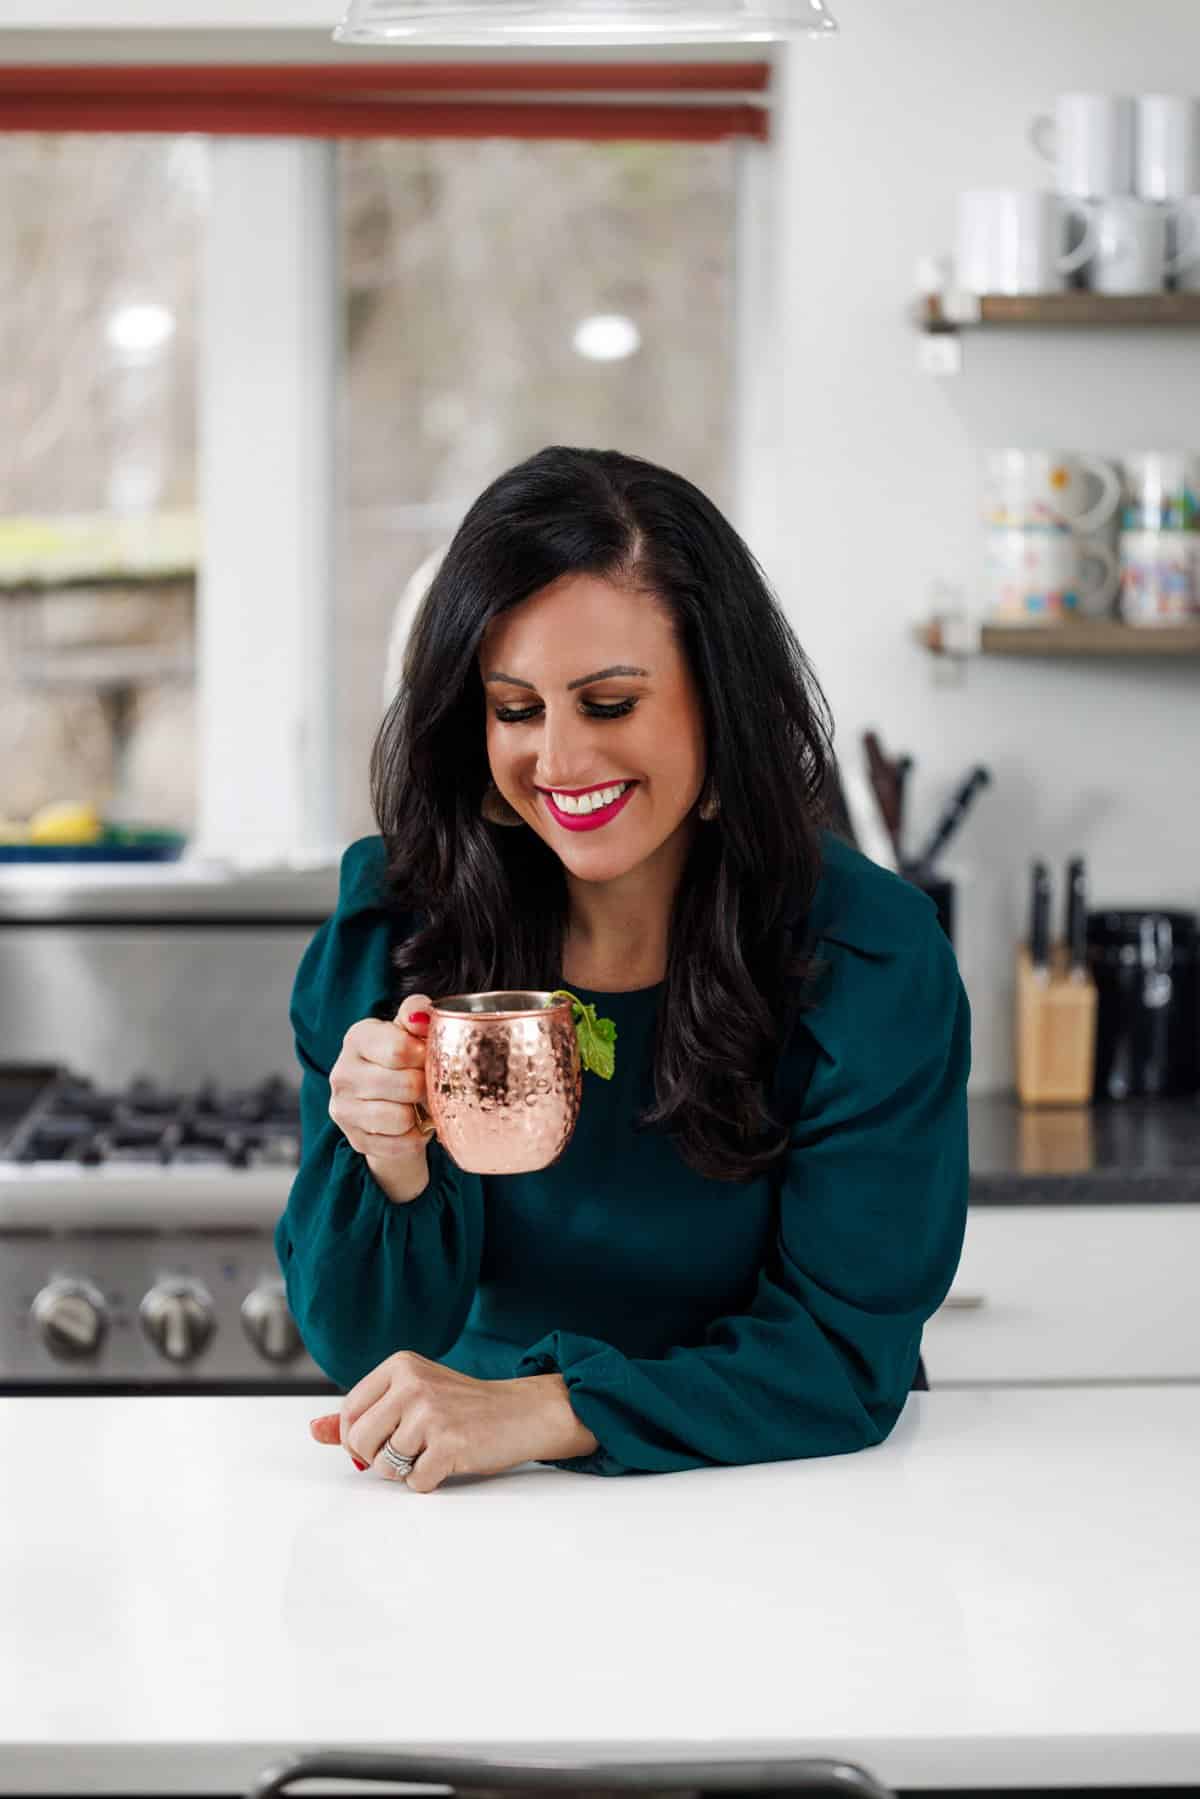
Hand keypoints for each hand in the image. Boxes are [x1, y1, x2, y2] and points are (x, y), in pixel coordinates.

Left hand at [308, 1351, 560, 1493]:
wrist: (522, 1411)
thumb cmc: (463, 1406)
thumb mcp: (410, 1397)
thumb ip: (362, 1414)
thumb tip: (314, 1430)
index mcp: (399, 1365)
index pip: (349, 1413)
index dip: (361, 1437)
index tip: (387, 1435)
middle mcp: (412, 1383)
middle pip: (360, 1442)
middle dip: (379, 1457)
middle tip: (412, 1446)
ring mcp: (431, 1412)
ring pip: (384, 1465)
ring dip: (406, 1470)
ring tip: (433, 1450)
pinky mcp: (449, 1443)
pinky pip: (415, 1482)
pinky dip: (429, 1481)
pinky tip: (450, 1460)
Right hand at [328, 993, 432, 1162]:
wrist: (388, 1103)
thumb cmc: (404, 1061)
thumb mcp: (409, 1031)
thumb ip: (417, 1014)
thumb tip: (423, 1014)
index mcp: (357, 1038)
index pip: (399, 1049)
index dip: (425, 1057)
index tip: (430, 1059)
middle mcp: (343, 1072)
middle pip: (406, 1085)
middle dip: (427, 1088)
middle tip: (429, 1086)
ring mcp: (344, 1108)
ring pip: (402, 1118)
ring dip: (419, 1114)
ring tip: (417, 1105)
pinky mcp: (355, 1139)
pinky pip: (400, 1144)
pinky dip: (414, 1138)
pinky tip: (410, 1126)